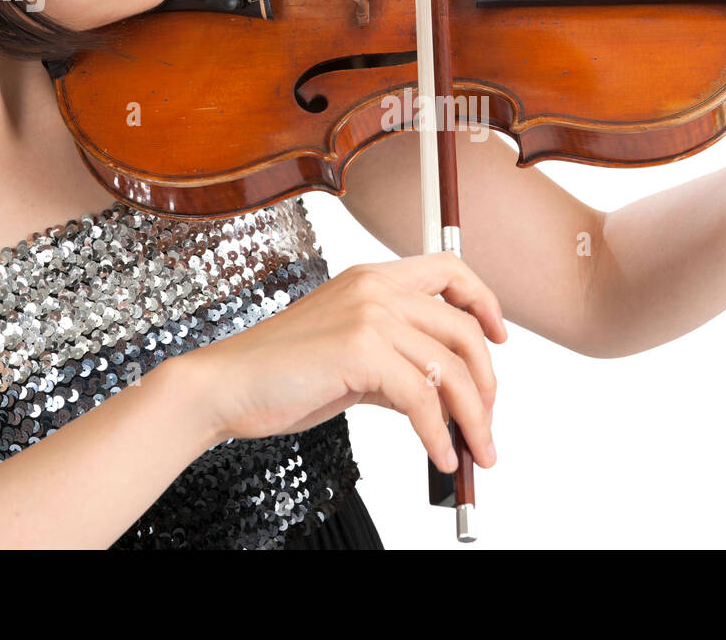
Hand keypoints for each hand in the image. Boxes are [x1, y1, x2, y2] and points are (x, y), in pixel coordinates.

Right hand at [191, 251, 504, 471]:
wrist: (226, 386)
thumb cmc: (280, 373)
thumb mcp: (349, 356)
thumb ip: (395, 361)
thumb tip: (440, 395)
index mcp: (373, 278)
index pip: (450, 270)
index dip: (485, 302)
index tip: (499, 338)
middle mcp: (376, 287)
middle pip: (463, 330)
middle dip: (486, 385)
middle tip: (487, 423)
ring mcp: (369, 315)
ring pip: (450, 369)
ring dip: (472, 419)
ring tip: (475, 452)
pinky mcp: (360, 350)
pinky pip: (422, 399)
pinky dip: (438, 435)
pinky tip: (439, 455)